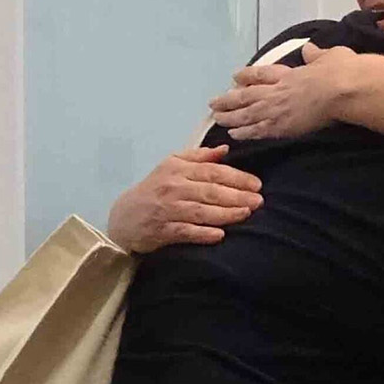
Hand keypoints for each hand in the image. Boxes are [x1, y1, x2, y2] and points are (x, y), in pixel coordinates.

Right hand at [106, 145, 262, 252]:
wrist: (125, 217)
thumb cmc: (155, 189)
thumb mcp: (172, 166)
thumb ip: (199, 157)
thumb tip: (225, 149)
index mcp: (178, 169)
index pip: (212, 172)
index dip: (236, 177)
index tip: (257, 184)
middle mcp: (173, 188)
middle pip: (210, 191)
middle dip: (237, 196)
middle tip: (258, 201)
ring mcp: (167, 209)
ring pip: (201, 211)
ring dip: (225, 213)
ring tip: (246, 214)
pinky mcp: (162, 230)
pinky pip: (186, 232)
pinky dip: (203, 233)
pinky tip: (220, 235)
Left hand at [208, 43, 356, 139]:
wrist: (343, 89)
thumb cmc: (341, 71)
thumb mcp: (329, 56)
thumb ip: (316, 55)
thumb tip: (310, 49)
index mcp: (288, 73)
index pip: (261, 74)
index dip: (245, 76)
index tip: (234, 77)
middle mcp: (278, 90)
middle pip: (246, 95)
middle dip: (228, 100)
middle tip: (213, 103)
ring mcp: (277, 108)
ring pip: (246, 113)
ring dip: (230, 117)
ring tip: (217, 120)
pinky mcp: (283, 126)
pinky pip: (257, 130)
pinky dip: (244, 132)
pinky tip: (234, 135)